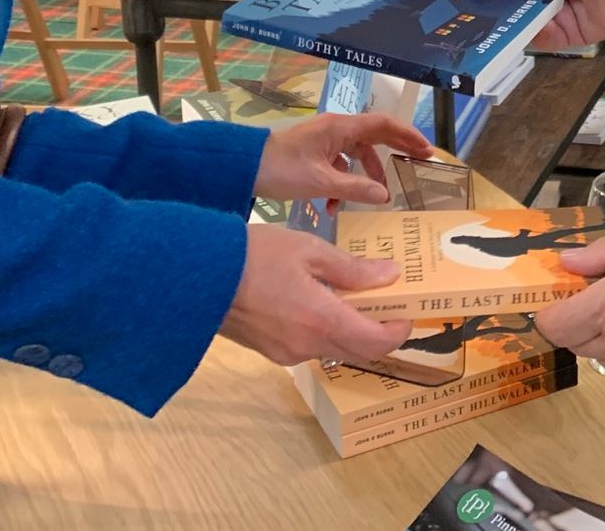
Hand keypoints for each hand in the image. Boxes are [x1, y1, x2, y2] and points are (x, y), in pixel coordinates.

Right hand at [219, 224, 414, 366]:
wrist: (196, 277)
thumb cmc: (256, 256)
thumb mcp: (309, 250)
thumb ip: (352, 269)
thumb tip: (389, 276)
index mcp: (321, 321)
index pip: (375, 343)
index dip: (398, 332)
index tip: (408, 313)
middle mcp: (307, 346)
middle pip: (358, 351)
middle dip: (379, 333)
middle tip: (389, 305)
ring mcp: (286, 353)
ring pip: (333, 348)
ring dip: (351, 330)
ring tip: (355, 297)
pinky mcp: (270, 351)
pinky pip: (310, 346)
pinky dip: (325, 329)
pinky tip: (321, 302)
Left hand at [254, 111, 431, 204]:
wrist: (243, 168)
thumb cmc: (281, 169)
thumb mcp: (320, 182)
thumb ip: (354, 189)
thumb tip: (384, 194)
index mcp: (340, 128)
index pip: (384, 124)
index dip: (407, 135)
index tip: (425, 149)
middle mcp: (336, 130)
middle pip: (374, 137)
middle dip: (395, 151)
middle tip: (417, 163)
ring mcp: (325, 142)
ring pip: (355, 156)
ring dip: (362, 179)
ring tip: (371, 200)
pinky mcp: (314, 154)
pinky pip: (338, 167)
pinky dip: (340, 186)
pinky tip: (330, 209)